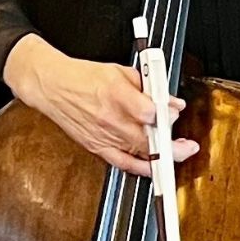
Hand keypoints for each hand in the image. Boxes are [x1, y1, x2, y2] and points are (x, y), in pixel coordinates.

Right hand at [5, 34, 193, 176]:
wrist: (51, 86)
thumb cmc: (83, 77)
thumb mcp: (120, 71)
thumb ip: (150, 88)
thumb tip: (172, 102)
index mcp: (115, 94)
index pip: (148, 112)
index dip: (165, 115)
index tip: (174, 112)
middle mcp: (110, 118)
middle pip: (147, 139)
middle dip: (172, 144)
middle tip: (187, 145)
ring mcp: (103, 135)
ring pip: (139, 154)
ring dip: (164, 157)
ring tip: (180, 153)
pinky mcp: (96, 147)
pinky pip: (124, 164)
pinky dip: (143, 169)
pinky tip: (157, 168)